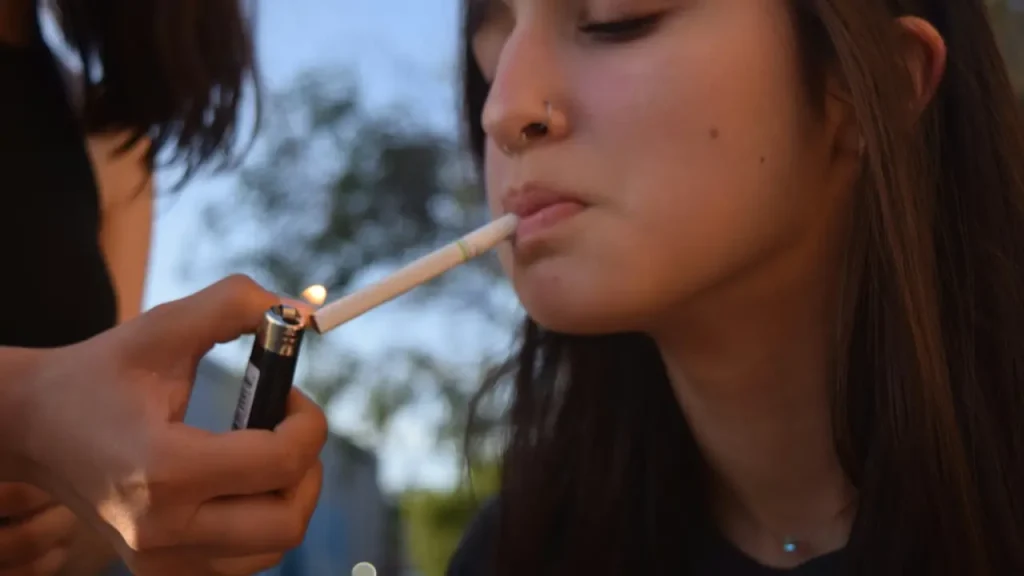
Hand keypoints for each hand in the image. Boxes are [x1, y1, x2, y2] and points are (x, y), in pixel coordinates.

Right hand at [11, 275, 326, 575]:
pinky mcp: (161, 572)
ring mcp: (160, 561)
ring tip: (263, 455)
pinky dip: (260, 524)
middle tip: (287, 431)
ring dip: (287, 497)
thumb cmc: (99, 376)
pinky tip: (239, 484)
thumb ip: (234, 304)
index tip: (290, 394)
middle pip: (287, 522)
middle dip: (307, 468)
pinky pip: (244, 561)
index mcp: (163, 469)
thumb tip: (303, 311)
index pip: (282, 462)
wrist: (35, 428)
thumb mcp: (162, 328)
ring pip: (273, 548)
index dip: (309, 421)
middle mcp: (162, 530)